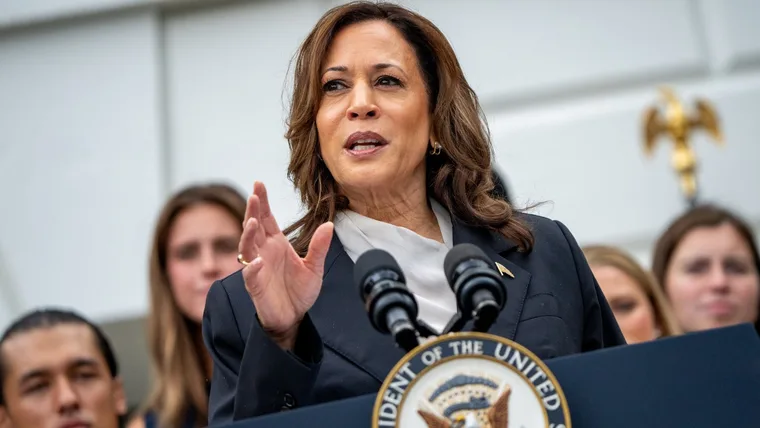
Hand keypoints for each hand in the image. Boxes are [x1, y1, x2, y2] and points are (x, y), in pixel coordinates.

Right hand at [238, 181, 333, 349]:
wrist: (294, 318)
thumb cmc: (299, 291)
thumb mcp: (314, 267)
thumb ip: (319, 247)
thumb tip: (328, 225)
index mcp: (277, 244)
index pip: (267, 218)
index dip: (263, 202)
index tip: (259, 184)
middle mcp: (264, 252)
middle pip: (254, 227)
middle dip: (253, 211)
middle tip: (255, 195)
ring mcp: (257, 268)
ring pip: (246, 247)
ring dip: (248, 234)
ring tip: (253, 222)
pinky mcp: (255, 286)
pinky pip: (250, 275)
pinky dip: (252, 267)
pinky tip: (257, 261)